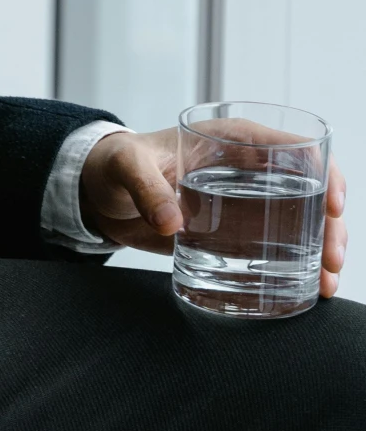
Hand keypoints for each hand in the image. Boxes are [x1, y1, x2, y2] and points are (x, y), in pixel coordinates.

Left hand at [80, 127, 348, 295]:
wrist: (96, 193)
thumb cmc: (114, 164)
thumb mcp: (127, 167)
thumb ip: (146, 188)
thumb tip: (172, 222)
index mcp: (232, 140)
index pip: (296, 147)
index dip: (324, 173)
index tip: (333, 206)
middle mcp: (248, 170)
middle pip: (310, 191)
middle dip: (331, 225)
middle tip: (332, 260)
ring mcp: (245, 203)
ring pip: (301, 222)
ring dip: (322, 250)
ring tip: (327, 284)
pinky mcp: (233, 232)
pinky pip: (276, 246)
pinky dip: (297, 267)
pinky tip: (308, 290)